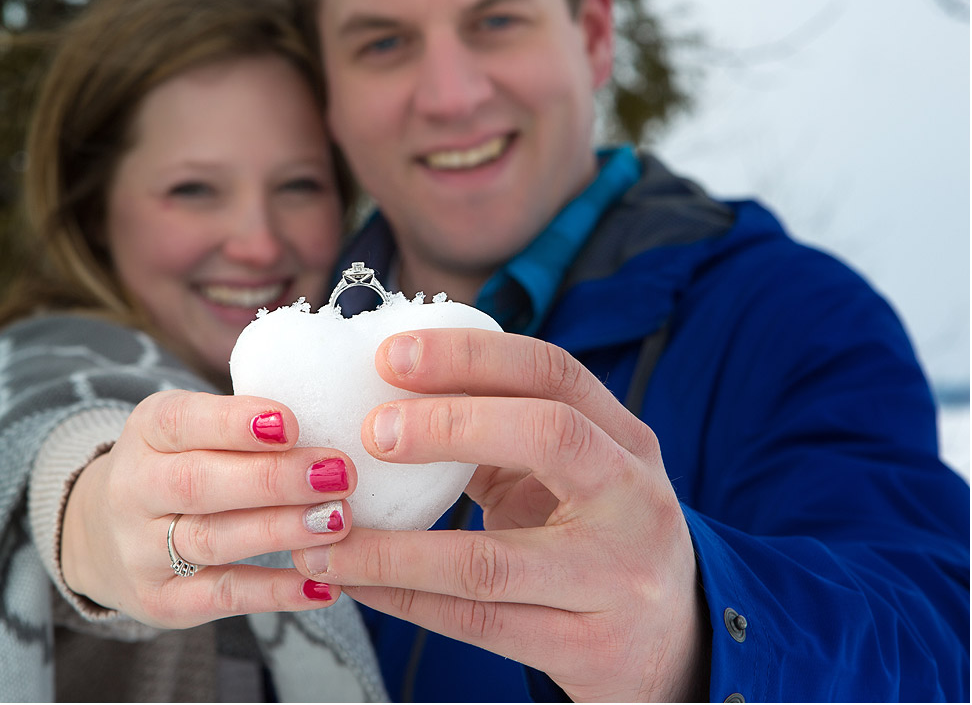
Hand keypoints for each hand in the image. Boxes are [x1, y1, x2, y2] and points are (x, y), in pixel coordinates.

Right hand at [61, 390, 355, 627]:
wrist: (103, 535)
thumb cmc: (177, 466)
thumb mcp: (189, 431)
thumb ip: (240, 427)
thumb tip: (328, 425)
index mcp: (146, 432)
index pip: (182, 422)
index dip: (235, 423)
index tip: (291, 424)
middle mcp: (133, 489)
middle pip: (199, 483)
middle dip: (273, 479)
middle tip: (337, 474)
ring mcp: (140, 550)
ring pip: (212, 539)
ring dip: (281, 530)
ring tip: (337, 521)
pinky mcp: (161, 600)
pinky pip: (222, 595)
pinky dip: (275, 592)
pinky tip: (324, 584)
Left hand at [293, 329, 708, 701]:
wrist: (677, 642)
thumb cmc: (598, 536)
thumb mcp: (574, 473)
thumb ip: (503, 432)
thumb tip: (388, 388)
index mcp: (625, 440)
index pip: (553, 373)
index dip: (471, 356)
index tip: (393, 354)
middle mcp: (632, 499)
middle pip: (549, 436)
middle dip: (451, 423)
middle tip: (371, 429)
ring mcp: (614, 580)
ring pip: (491, 560)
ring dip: (392, 547)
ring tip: (325, 530)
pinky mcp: (587, 648)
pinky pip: (476, 622)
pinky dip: (405, 598)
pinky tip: (356, 581)